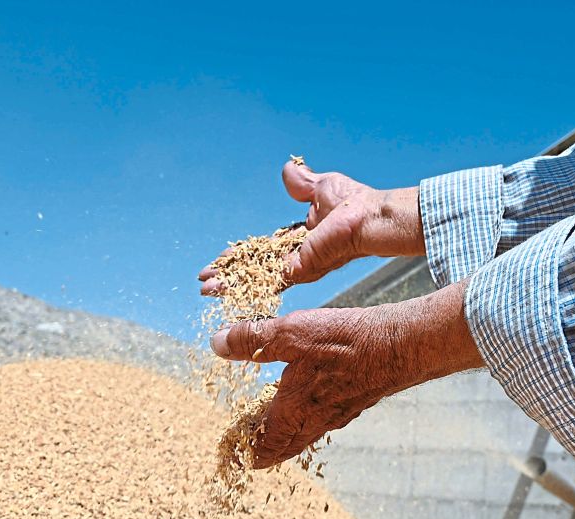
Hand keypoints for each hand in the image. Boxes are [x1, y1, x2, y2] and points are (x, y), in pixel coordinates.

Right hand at [198, 160, 424, 295]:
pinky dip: (244, 284)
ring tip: (206, 291)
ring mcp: (298, 266)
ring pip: (257, 278)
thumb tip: (287, 171)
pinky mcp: (300, 270)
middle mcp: (297, 255)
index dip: (241, 256)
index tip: (219, 262)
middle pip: (256, 269)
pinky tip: (224, 289)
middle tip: (205, 284)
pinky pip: (267, 280)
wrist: (370, 215)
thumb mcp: (322, 187)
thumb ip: (302, 184)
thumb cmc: (356, 202)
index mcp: (300, 238)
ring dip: (231, 284)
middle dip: (230, 276)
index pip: (263, 251)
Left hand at [209, 280, 482, 467]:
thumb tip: (217, 344)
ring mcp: (337, 415)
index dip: (244, 454)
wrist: (402, 346)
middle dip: (262, 450)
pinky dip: (305, 422)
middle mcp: (315, 421)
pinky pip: (321, 423)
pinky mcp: (354, 402)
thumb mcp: (290, 333)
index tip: (231, 457)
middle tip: (245, 448)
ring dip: (283, 436)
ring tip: (269, 427)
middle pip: (283, 448)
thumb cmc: (345, 342)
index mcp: (293, 412)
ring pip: (303, 437)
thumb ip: (252, 340)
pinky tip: (306, 404)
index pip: (263, 447)